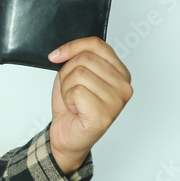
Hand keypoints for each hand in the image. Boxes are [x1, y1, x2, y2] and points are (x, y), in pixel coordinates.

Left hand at [47, 37, 132, 173]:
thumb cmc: (72, 106)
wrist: (67, 135)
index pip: (96, 44)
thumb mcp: (73, 75)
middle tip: (70, 89)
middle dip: (67, 73)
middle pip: (85, 58)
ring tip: (73, 100)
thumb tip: (64, 51)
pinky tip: (75, 109)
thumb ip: (77, 59)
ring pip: (79, 73)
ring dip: (66, 87)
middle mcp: (124, 86)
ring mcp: (117, 101)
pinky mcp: (105, 114)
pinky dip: (68, 99)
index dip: (72, 47)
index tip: (56, 56)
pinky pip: (77, 91)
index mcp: (120, 72)